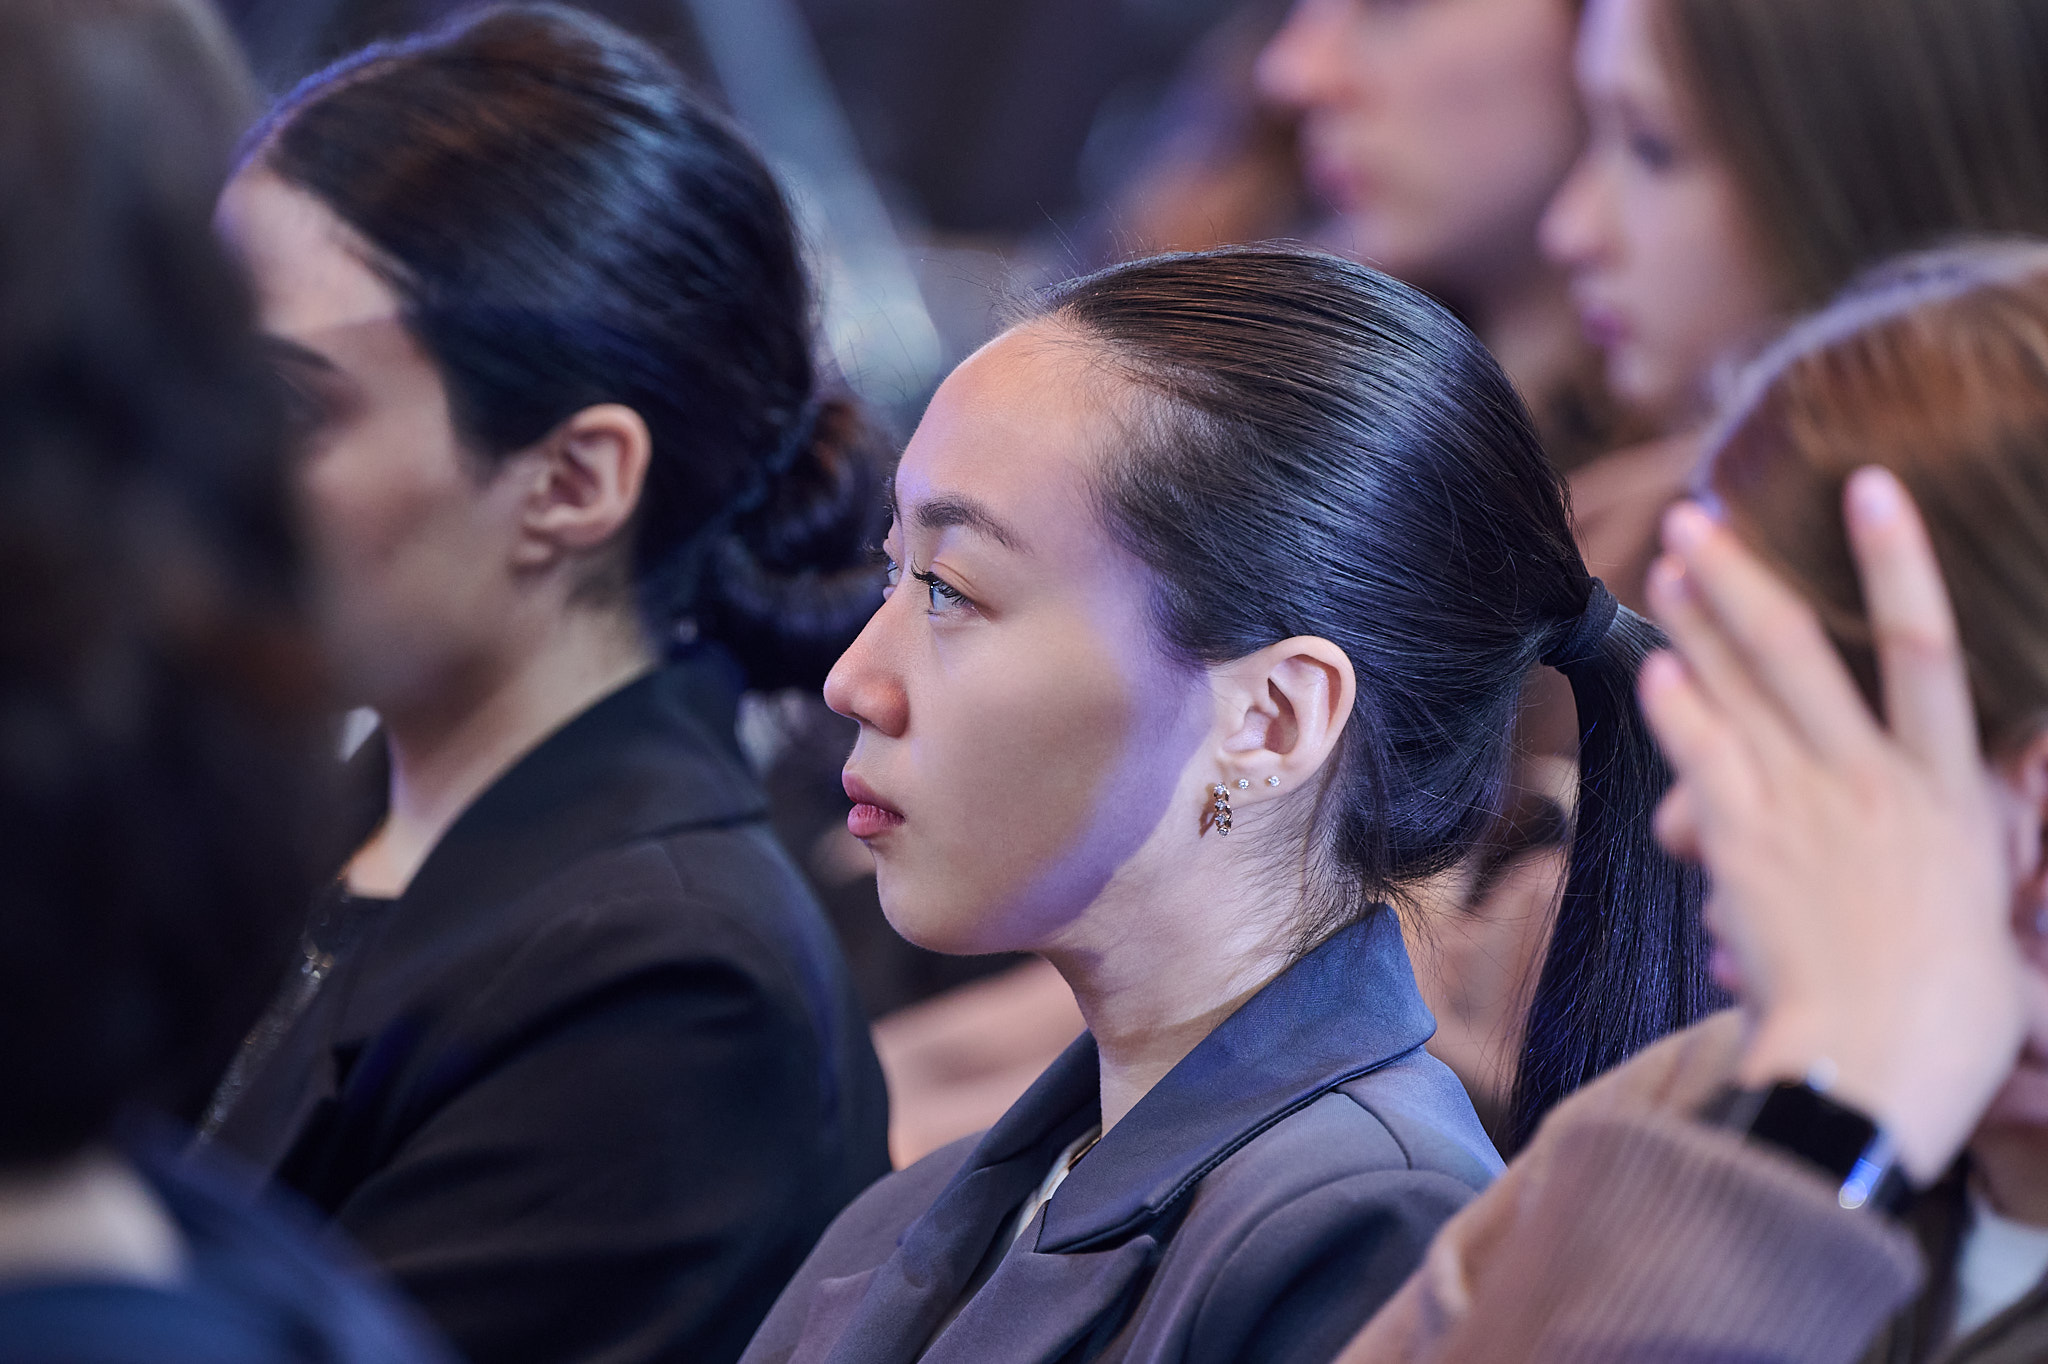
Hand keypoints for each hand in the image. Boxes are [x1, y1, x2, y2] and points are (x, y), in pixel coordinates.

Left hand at [1639, 467, 2020, 1182]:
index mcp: (1952, 795)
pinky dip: (1675, 709)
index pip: (1928, 650)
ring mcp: (1805, 809)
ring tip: (1662, 565)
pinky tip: (1653, 668)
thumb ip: (1953, 862)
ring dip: (1695, 623)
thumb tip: (1933, 845)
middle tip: (1697, 515)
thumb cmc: (1940, 1022)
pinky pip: (1701, 757)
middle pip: (1801, 652)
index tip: (1869, 489)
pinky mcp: (1743, 846)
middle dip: (1743, 576)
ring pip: (1740, 691)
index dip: (1898, 560)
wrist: (1874, 1073)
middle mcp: (1877, 783)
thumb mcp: (1985, 927)